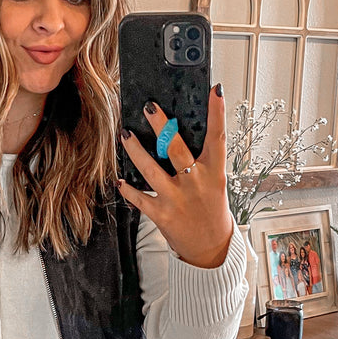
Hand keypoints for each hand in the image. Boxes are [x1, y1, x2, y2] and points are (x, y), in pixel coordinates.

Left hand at [117, 84, 232, 268]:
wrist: (211, 248)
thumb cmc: (211, 211)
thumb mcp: (214, 184)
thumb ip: (200, 162)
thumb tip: (176, 136)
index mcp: (213, 173)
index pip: (217, 137)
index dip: (217, 113)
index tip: (214, 91)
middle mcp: (195, 183)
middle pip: (176, 148)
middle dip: (162, 125)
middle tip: (150, 106)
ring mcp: (176, 199)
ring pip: (150, 169)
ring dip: (135, 150)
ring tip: (126, 134)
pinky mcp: (161, 215)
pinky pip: (139, 198)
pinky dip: (128, 189)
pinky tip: (120, 180)